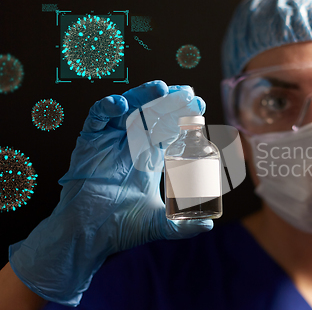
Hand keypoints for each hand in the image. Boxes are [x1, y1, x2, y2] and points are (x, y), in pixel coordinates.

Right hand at [9, 81, 212, 306]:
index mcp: (150, 158)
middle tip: (189, 94)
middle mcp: (132, 145)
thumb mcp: (160, 225)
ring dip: (143, 96)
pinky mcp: (90, 143)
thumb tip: (209, 225)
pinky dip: (107, 107)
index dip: (184, 117)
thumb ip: (184, 227)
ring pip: (129, 109)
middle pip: (154, 114)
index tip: (200, 107)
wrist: (88, 237)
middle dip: (171, 102)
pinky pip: (97, 117)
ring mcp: (111, 141)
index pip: (171, 129)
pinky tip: (121, 104)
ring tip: (162, 88)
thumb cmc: (120, 229)